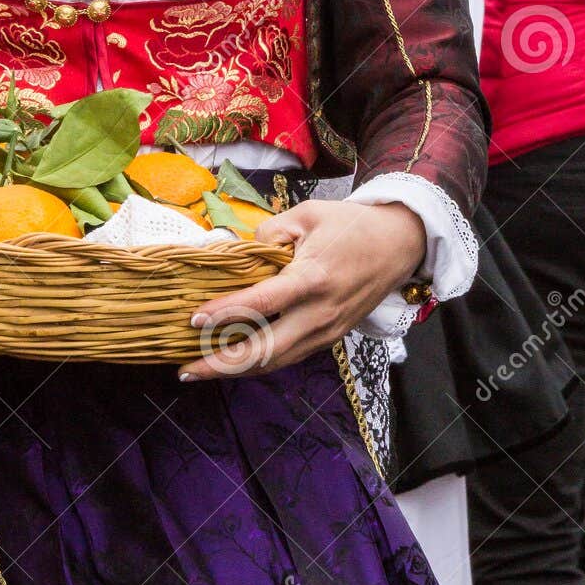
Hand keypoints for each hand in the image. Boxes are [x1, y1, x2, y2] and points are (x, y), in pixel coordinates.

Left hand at [179, 198, 426, 382]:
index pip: (261, 303)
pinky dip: (259, 362)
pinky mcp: (331, 337)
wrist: (399, 244)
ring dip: (237, 369)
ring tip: (199, 369)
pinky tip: (233, 359)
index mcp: (312, 278)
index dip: (225, 313)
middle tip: (185, 369)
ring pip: (276, 361)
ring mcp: (327, 331)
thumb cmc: (351, 224)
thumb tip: (239, 253)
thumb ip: (268, 233)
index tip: (194, 319)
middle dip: (222, 365)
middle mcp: (320, 313)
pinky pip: (289, 356)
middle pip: (265, 351)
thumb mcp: (307, 215)